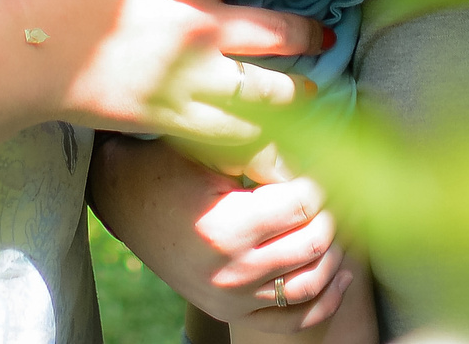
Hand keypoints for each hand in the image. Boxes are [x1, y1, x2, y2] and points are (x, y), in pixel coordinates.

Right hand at [6, 0, 340, 143]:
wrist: (31, 52)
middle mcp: (202, 29)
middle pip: (279, 28)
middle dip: (315, 28)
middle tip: (333, 28)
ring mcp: (193, 79)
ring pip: (269, 88)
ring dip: (300, 86)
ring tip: (316, 86)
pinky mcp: (177, 119)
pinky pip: (233, 132)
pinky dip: (260, 132)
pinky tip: (275, 132)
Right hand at [90, 135, 358, 332]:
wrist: (123, 199)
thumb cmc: (166, 164)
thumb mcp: (210, 149)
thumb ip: (264, 152)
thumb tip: (320, 150)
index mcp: (228, 227)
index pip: (303, 204)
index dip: (325, 181)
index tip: (333, 164)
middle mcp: (232, 271)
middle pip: (313, 244)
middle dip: (337, 214)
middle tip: (343, 191)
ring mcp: (231, 297)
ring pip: (310, 284)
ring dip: (336, 254)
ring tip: (344, 224)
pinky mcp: (230, 311)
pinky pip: (293, 319)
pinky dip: (325, 300)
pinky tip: (342, 275)